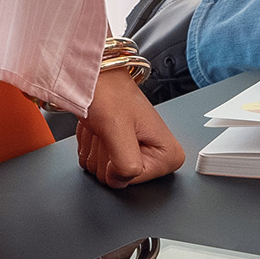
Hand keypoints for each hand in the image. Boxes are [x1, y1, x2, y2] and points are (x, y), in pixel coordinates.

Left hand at [75, 68, 184, 187]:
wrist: (95, 78)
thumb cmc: (109, 92)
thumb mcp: (117, 128)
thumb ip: (125, 164)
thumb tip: (121, 180)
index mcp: (169, 155)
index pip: (132, 179)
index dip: (117, 160)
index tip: (119, 136)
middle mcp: (157, 158)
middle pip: (117, 178)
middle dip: (104, 153)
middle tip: (109, 129)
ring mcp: (137, 156)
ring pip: (103, 173)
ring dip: (95, 148)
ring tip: (104, 127)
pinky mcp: (119, 153)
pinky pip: (95, 166)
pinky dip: (90, 146)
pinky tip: (98, 130)